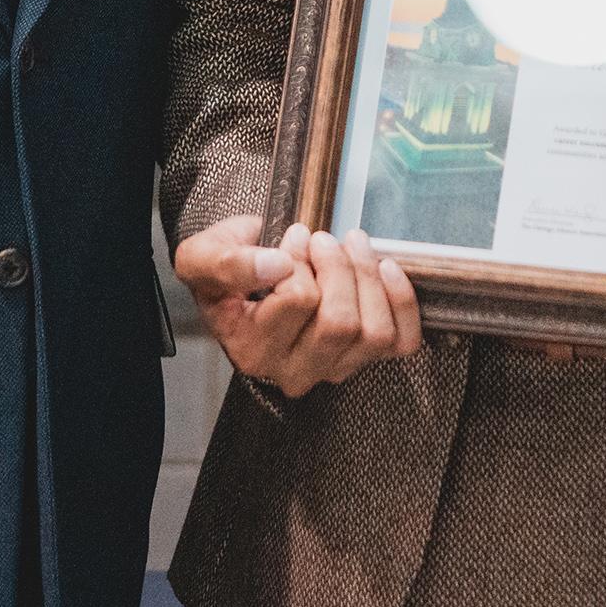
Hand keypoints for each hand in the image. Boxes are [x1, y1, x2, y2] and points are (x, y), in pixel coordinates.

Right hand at [171, 215, 421, 398]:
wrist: (243, 283)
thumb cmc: (226, 271)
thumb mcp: (203, 258)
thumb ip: (228, 263)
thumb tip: (276, 267)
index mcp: (251, 350)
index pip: (297, 302)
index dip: (301, 260)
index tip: (295, 235)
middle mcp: (292, 371)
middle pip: (340, 323)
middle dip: (339, 267)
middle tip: (325, 238)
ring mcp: (332, 370)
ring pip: (373, 333)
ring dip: (369, 278)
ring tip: (353, 244)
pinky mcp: (364, 359)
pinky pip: (401, 342)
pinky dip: (402, 302)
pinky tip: (387, 269)